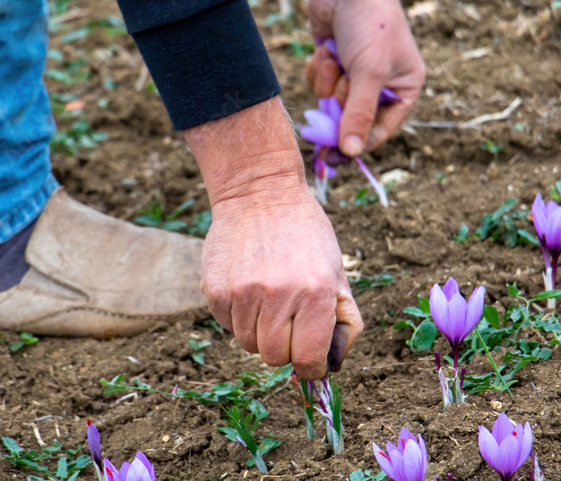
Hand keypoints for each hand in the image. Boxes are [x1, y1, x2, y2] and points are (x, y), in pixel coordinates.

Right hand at [201, 187, 361, 378]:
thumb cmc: (306, 234)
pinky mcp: (216, 289)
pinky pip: (227, 325)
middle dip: (285, 347)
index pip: (307, 360)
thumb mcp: (338, 271)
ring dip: (260, 331)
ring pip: (248, 344)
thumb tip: (332, 367)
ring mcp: (243, 292)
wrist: (260, 192)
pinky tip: (248, 286)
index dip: (310, 367)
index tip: (310, 361)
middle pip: (274, 357)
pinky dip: (239, 316)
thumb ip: (344, 322)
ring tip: (268, 298)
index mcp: (316, 292)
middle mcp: (279, 294)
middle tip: (289, 321)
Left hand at [289, 0, 424, 157]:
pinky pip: (318, 83)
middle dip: (338, 104)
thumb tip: (350, 152)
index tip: (333, 158)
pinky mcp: (333, 62)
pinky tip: (326, 48)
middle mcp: (382, 83)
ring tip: (336, 57)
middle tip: (333, 93)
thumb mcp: (369, 74)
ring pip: (330, 101)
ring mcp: (355, 73)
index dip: (357, 144)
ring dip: (328, 81)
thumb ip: (358, 115)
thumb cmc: (370, 24)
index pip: (380, 130)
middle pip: (351, 119)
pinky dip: (318, 68)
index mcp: (405, 88)